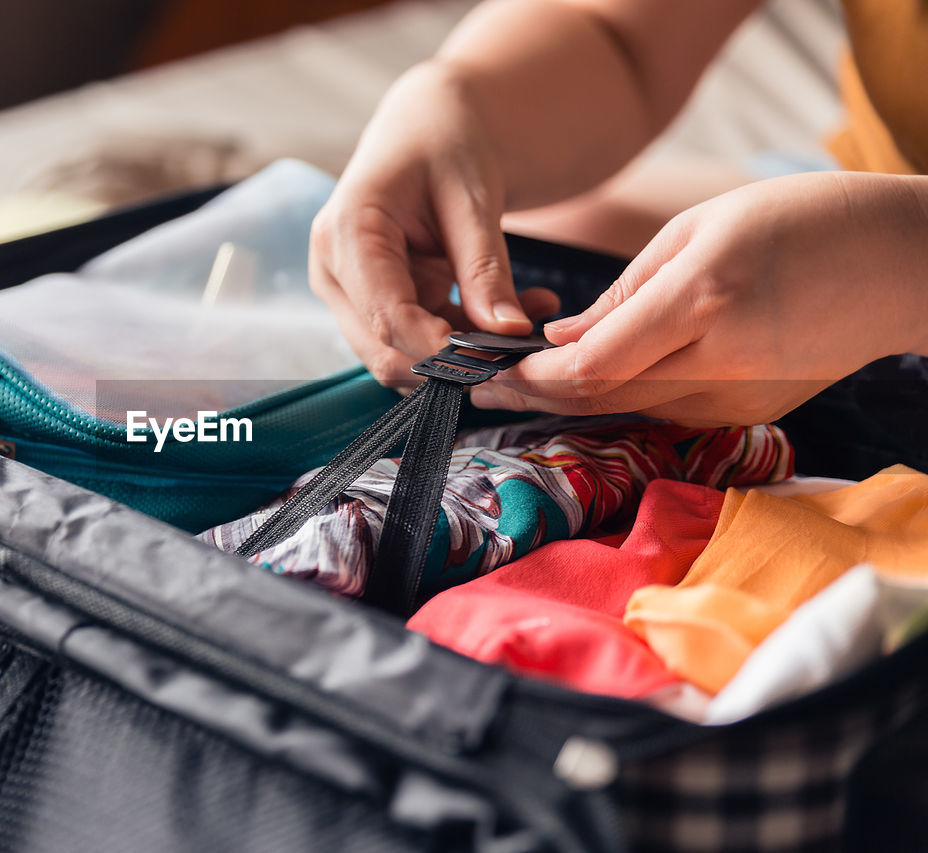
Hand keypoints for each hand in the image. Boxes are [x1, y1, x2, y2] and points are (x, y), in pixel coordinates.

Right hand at [309, 60, 558, 385]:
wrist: (429, 126)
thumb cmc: (447, 145)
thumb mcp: (474, 199)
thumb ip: (485, 269)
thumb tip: (508, 333)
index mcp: (346, 233)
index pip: (387, 318)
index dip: (442, 349)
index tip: (502, 356)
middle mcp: (333, 270)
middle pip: (384, 349)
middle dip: (454, 359)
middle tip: (523, 345)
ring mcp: (347, 292)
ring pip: (400, 355)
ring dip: (462, 353)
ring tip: (527, 314)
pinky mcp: (370, 304)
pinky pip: (414, 342)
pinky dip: (461, 341)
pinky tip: (507, 314)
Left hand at [472, 171, 927, 425]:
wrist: (902, 264)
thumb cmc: (802, 221)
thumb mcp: (700, 229)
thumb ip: (625, 295)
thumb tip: (563, 340)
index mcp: (701, 300)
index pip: (590, 364)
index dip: (529, 376)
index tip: (484, 368)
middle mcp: (718, 360)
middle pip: (600, 398)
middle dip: (531, 395)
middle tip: (479, 385)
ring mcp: (738, 397)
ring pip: (628, 412)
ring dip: (567, 403)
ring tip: (513, 386)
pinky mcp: (750, 413)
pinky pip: (666, 412)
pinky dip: (620, 400)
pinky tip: (584, 385)